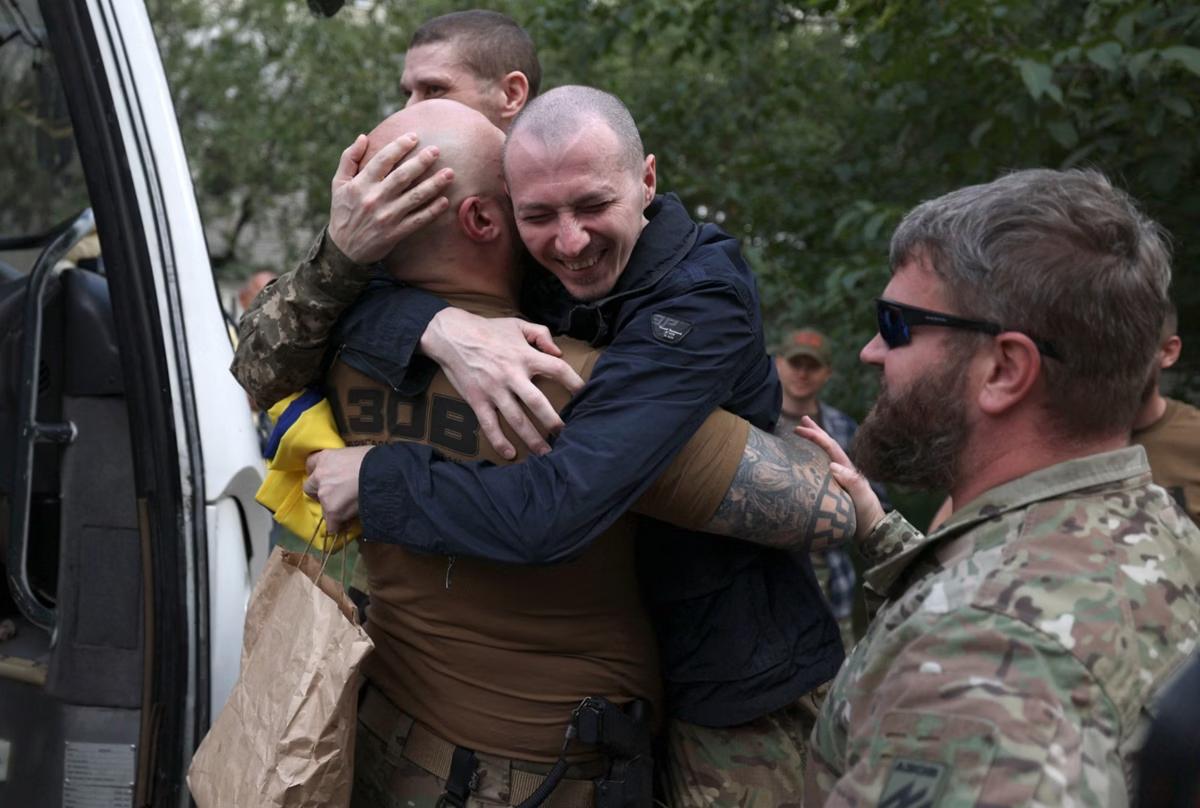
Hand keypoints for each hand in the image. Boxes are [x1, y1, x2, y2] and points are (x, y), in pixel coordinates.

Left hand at [303, 446, 372, 533]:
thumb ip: (345, 462)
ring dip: (332, 509)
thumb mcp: (355, 454)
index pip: (310, 465)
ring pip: (322, 507)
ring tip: (346, 510)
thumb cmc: (374, 460)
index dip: (317, 472)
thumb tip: (350, 469)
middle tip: (334, 494)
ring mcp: (324, 494)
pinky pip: (331, 524)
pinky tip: (345, 526)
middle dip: (319, 492)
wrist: (382, 474)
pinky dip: (337, 526)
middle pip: (310, 487)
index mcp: (325, 458)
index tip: (325, 476)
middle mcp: (319, 476)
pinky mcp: (332, 511)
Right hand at [328, 133, 453, 263]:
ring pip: (415, 197)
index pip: (382, 160)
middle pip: (402, 176)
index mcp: (360, 184)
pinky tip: (445, 201)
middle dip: (421, 162)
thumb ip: (349, 158)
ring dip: (434, 184)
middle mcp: (374, 199)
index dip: (399, 146)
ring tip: (450, 173)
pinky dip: (432, 211)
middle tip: (436, 150)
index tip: (414, 137)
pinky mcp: (395, 233)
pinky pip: (418, 220)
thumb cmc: (343, 211)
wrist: (344, 249)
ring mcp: (387, 217)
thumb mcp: (338, 184)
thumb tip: (363, 137)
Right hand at [420, 308, 584, 458]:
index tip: (585, 396)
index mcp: (525, 356)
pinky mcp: (477, 400)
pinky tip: (510, 454)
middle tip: (566, 435)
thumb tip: (558, 352)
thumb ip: (541, 334)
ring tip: (545, 453)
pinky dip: (499, 441)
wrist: (451, 335)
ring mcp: (493, 390)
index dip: (575, 383)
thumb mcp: (518, 324)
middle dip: (554, 421)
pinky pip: (489, 424)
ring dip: (532, 438)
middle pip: (538, 402)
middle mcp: (511, 375)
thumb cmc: (488, 329)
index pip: (557, 370)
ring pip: (516, 419)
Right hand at [794, 415, 885, 539]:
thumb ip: (851, 481)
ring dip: (815, 443)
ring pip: (824, 456)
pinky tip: (805, 461)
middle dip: (816, 432)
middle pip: (828, 446)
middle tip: (802, 419)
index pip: (830, 447)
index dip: (816, 436)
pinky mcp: (834, 490)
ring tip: (803, 432)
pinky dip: (812, 460)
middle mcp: (843, 471)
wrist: (873, 531)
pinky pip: (820, 470)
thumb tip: (833, 465)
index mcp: (848, 469)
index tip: (799, 428)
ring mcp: (838, 480)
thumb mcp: (862, 497)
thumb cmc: (868, 514)